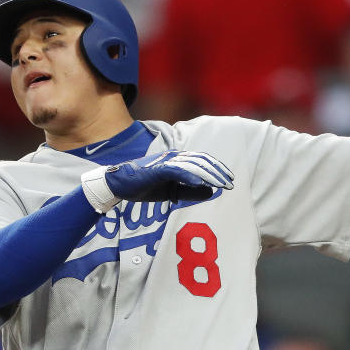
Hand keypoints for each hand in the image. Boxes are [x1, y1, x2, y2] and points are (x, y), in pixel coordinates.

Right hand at [106, 150, 233, 201]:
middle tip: (230, 183)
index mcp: (177, 160)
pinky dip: (190, 177)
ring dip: (208, 175)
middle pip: (201, 162)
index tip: (228, 180)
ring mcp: (165, 161)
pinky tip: (201, 183)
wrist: (119, 185)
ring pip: (192, 165)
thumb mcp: (172, 192)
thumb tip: (211, 191)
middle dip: (217, 172)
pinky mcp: (157, 168)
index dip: (217, 170)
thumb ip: (190, 191)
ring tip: (220, 184)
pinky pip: (177, 171)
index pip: (202, 162)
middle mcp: (174, 157)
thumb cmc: (145, 186)